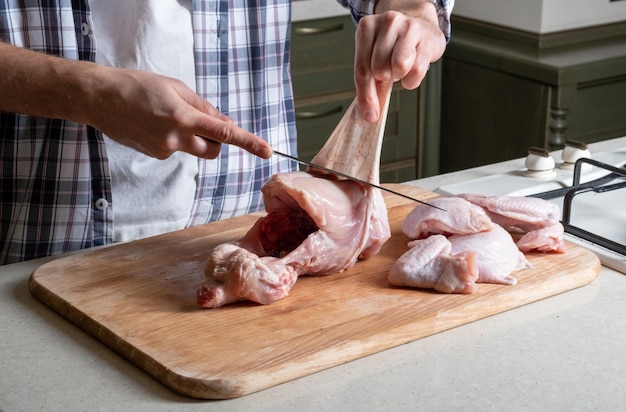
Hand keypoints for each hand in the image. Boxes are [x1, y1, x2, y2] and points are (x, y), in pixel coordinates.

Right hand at [87, 67, 271, 159]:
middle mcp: (175, 139)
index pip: (224, 133)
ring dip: (194, 138)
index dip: (248, 142)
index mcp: (183, 118)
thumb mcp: (176, 88)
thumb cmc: (138, 86)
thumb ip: (204, 108)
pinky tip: (155, 124)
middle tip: (202, 121)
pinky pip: (177, 149)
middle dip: (217, 140)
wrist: (101, 99)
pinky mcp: (155, 155)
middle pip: (213, 150)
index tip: (267, 151)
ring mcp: (164, 150)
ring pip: (195, 150)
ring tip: (169, 117)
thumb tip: (225, 123)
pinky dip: (175, 138)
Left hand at [354, 4, 446, 121]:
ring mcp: (408, 28)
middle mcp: (387, 22)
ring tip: (401, 66)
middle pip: (378, 69)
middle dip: (384, 77)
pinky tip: (412, 70)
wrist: (422, 28)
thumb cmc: (395, 46)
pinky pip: (417, 71)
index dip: (365, 95)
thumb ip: (368, 82)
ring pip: (398, 67)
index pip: (361, 68)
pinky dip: (413, 79)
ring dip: (399, 75)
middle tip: (390, 70)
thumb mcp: (374, 57)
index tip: (369, 113)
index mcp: (367, 27)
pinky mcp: (427, 39)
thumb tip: (369, 112)